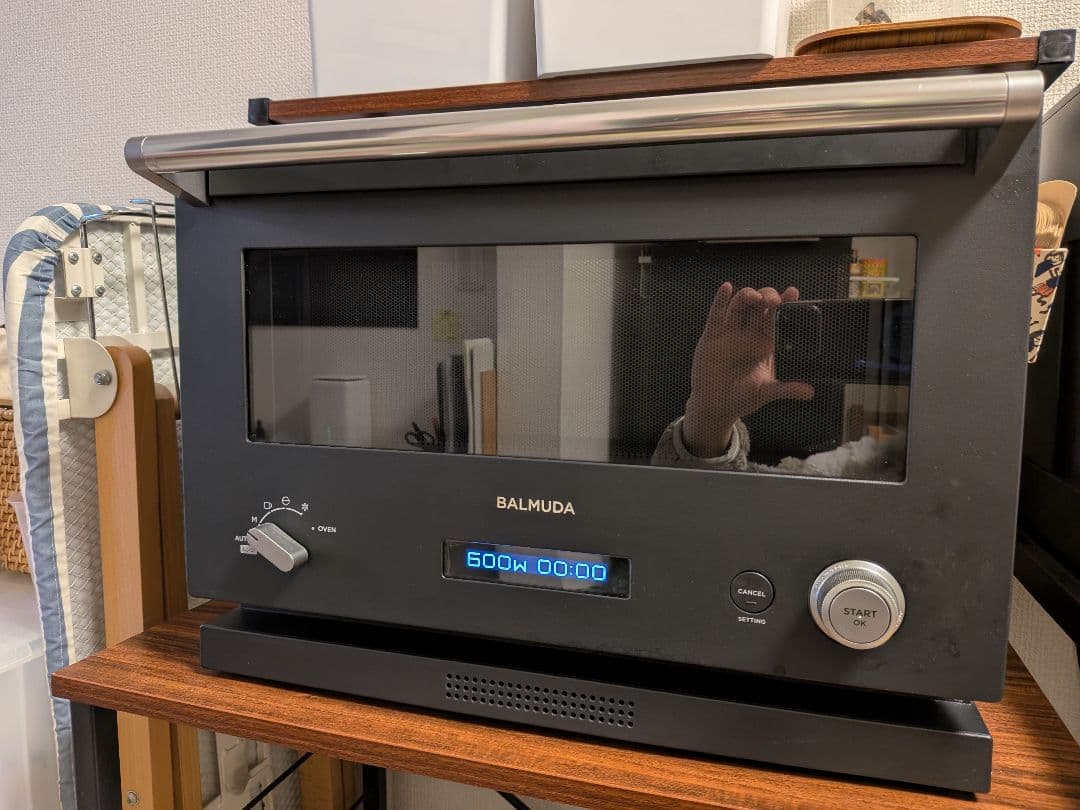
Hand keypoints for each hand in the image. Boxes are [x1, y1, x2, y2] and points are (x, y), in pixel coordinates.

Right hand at [682, 283, 814, 456]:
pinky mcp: (712, 335)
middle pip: (760, 306)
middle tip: (772, 300)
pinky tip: (726, 288)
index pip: (778, 318)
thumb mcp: (765, 393)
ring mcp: (730, 332)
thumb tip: (810, 392)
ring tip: (754, 297)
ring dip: (747, 295)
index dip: (786, 304)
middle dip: (767, 297)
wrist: (715, 406)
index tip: (793, 293)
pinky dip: (720, 299)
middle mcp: (750, 334)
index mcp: (766, 343)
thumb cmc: (742, 398)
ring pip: (740, 305)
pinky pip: (716, 314)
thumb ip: (786, 389)